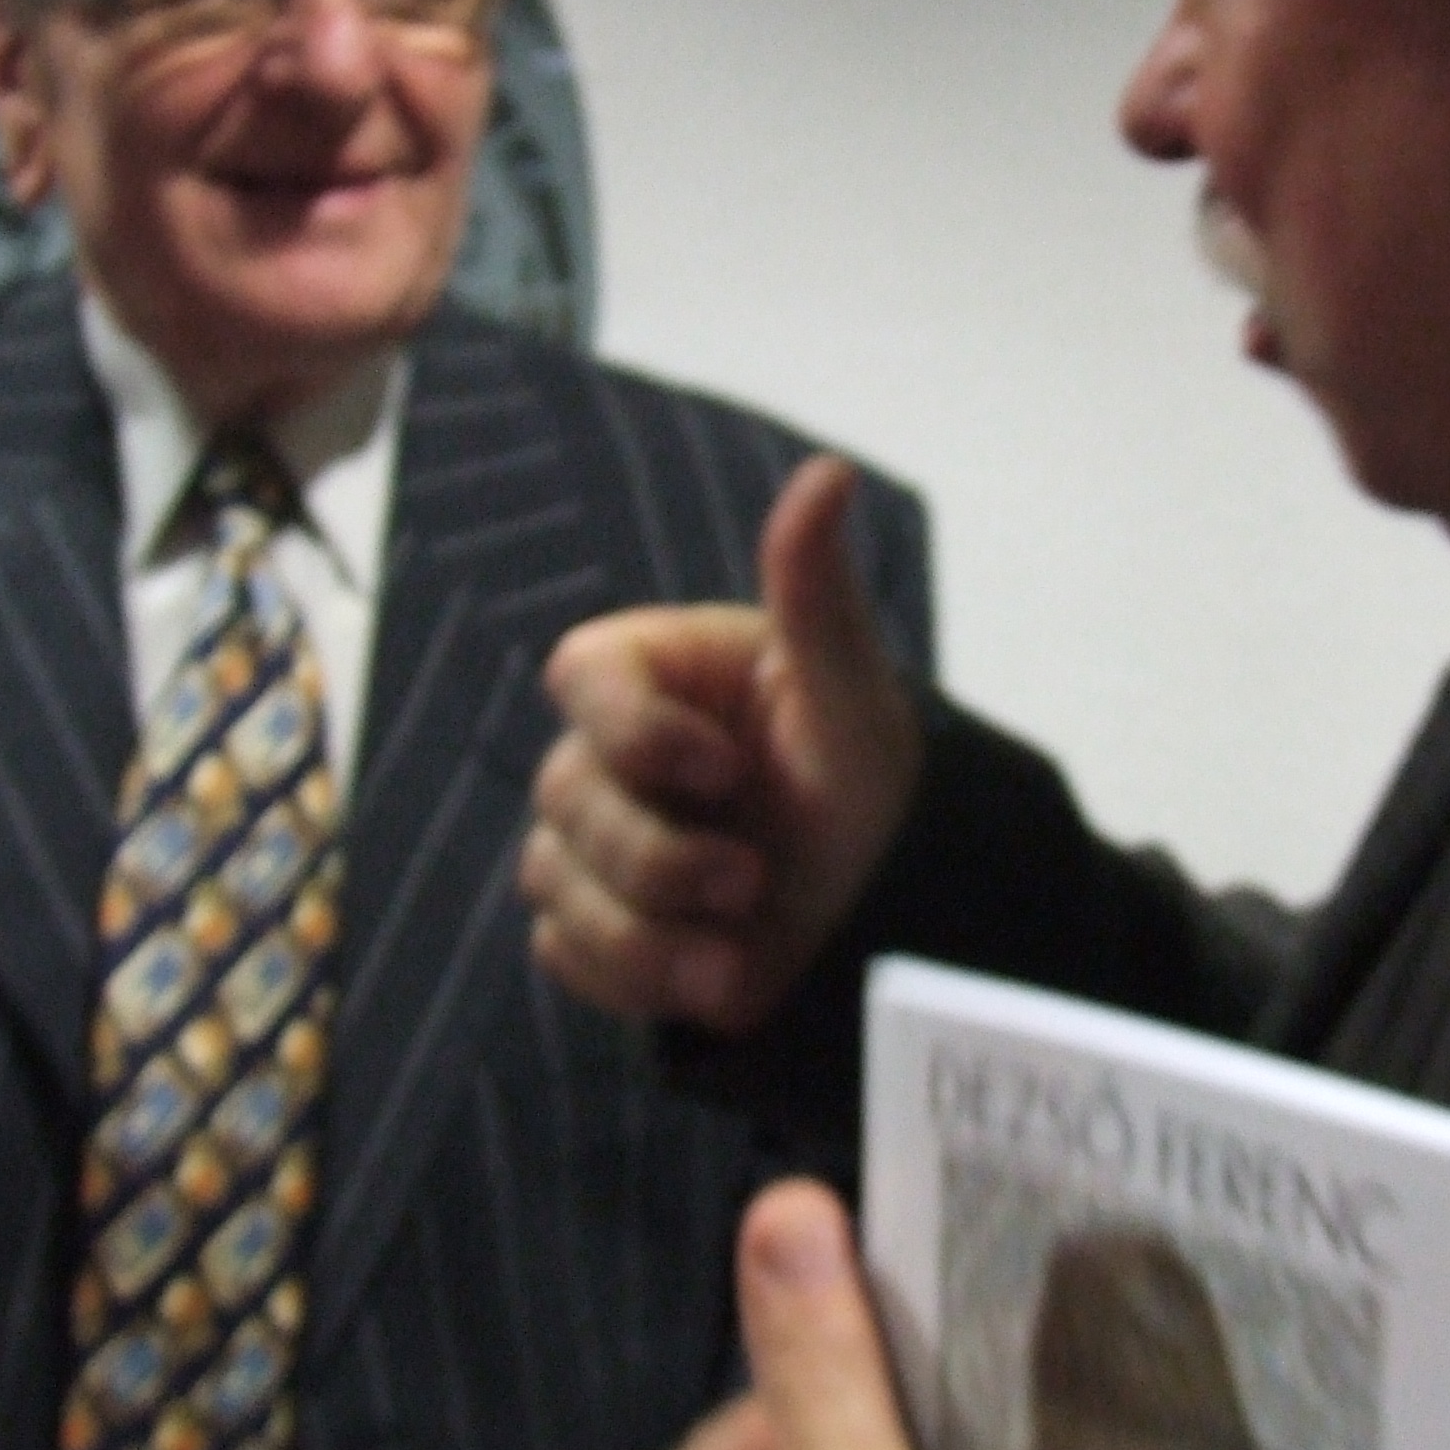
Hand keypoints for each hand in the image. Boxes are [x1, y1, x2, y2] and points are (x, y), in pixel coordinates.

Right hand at [527, 455, 921, 1031]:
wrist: (893, 926)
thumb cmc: (873, 793)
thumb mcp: (851, 699)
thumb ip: (816, 594)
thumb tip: (828, 471)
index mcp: (663, 675)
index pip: (580, 675)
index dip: (636, 733)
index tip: (724, 773)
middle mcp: (615, 751)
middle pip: (564, 794)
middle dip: (659, 858)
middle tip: (753, 884)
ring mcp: (597, 843)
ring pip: (557, 884)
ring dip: (652, 935)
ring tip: (742, 958)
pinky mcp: (596, 927)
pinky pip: (567, 954)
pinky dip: (639, 977)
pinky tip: (715, 978)